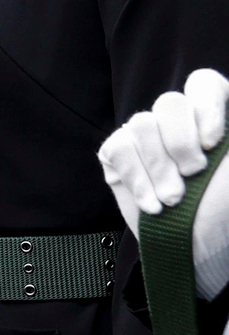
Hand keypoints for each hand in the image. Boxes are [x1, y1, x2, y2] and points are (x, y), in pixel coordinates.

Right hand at [96, 70, 228, 296]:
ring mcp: (147, 141)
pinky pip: (117, 149)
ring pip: (140, 125)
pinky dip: (136, 180)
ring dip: (158, 168)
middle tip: (193, 174)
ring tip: (173, 199)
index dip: (204, 107)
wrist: (200, 250)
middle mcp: (180, 125)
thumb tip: (224, 122)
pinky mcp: (119, 159)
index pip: (203, 84)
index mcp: (213, 119)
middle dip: (179, 142)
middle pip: (168, 102)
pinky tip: (153, 204)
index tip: (211, 144)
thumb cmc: (228, 210)